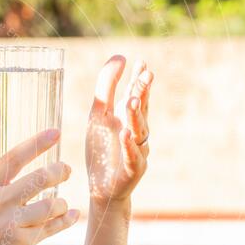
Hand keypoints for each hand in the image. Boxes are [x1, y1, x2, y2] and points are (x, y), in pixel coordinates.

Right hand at [0, 129, 77, 244]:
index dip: (36, 143)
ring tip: (62, 204)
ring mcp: (7, 222)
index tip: (55, 132)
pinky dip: (65, 221)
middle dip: (58, 171)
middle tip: (66, 170)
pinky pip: (50, 228)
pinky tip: (72, 216)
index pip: (13, 158)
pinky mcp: (18, 243)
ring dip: (61, 203)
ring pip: (50, 204)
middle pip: (39, 178)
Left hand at [85, 55, 152, 205]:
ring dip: (135, 116)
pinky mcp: (133, 170)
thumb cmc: (102, 150)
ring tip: (130, 100)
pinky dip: (129, 146)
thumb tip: (120, 56)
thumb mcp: (99, 115)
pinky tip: (125, 135)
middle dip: (142, 93)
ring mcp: (138, 151)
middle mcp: (137, 132)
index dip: (139, 80)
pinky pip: (133, 157)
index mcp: (128, 118)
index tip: (141, 63)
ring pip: (139, 132)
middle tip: (145, 76)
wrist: (102, 187)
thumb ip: (107, 87)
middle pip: (141, 110)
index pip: (137, 95)